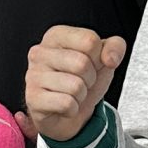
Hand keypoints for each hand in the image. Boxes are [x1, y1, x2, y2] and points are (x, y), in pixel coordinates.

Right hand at [24, 26, 125, 140]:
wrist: (66, 112)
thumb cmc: (81, 80)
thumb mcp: (103, 59)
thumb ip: (115, 47)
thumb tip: (111, 59)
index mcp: (56, 35)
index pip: (90, 41)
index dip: (98, 57)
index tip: (90, 64)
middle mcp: (40, 52)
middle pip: (82, 63)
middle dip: (90, 79)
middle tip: (81, 82)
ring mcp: (33, 75)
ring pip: (75, 86)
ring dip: (81, 95)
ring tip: (71, 94)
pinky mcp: (32, 98)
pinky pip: (67, 104)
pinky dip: (72, 109)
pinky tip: (63, 106)